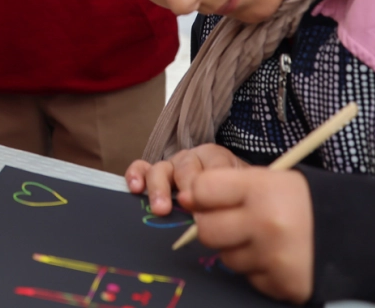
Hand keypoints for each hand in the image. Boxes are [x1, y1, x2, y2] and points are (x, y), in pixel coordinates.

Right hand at [127, 143, 247, 216]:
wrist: (228, 195)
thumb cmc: (232, 196)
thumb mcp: (240, 193)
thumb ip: (234, 198)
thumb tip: (225, 217)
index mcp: (216, 157)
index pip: (213, 166)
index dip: (209, 186)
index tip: (206, 206)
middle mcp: (191, 159)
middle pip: (185, 167)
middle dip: (185, 188)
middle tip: (189, 208)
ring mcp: (171, 165)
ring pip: (160, 169)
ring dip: (159, 189)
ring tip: (161, 208)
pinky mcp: (154, 174)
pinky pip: (141, 169)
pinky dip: (135, 175)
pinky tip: (134, 188)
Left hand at [178, 167, 314, 303]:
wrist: (356, 233)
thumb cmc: (306, 203)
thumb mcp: (273, 180)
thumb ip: (230, 187)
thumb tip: (186, 199)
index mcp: (263, 188)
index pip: (203, 189)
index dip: (200, 194)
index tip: (206, 198)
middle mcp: (266, 223)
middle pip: (206, 231)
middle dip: (214, 227)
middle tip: (234, 223)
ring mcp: (274, 257)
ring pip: (227, 258)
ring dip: (240, 251)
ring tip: (266, 240)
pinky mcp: (282, 284)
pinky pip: (250, 279)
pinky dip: (260, 270)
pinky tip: (279, 257)